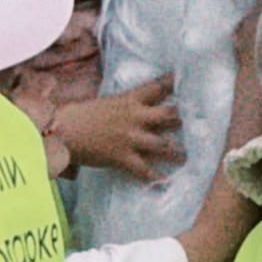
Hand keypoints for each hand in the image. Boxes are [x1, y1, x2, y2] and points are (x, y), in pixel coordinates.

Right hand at [53, 78, 184, 181]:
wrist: (62, 131)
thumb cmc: (79, 114)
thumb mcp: (105, 103)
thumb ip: (123, 105)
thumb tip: (132, 106)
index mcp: (130, 100)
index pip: (158, 87)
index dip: (174, 83)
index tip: (188, 79)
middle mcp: (136, 117)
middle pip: (169, 116)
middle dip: (183, 120)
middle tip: (198, 122)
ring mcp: (132, 139)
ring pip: (163, 145)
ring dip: (176, 151)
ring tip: (187, 156)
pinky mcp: (124, 158)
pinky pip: (144, 170)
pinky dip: (155, 178)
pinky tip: (165, 182)